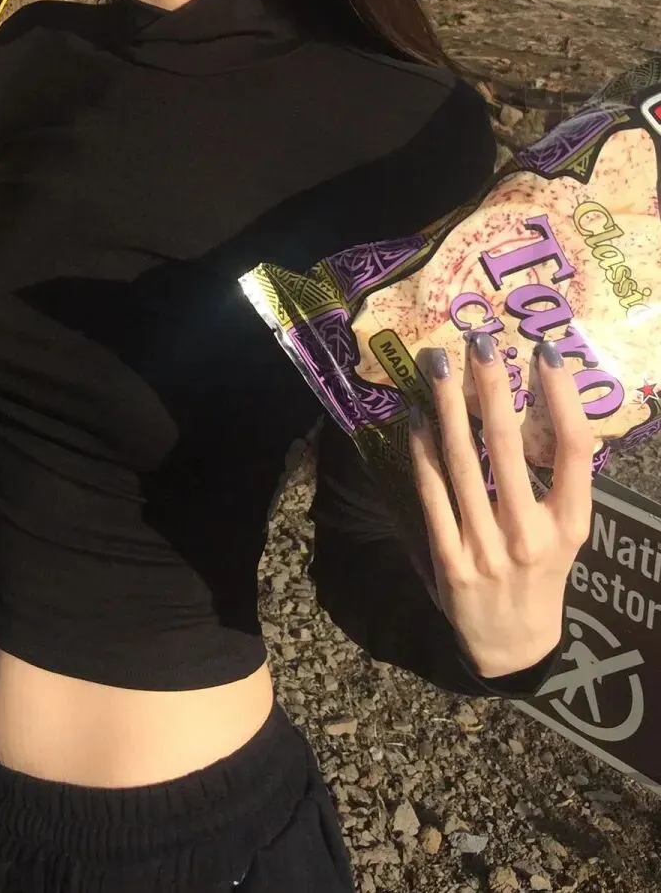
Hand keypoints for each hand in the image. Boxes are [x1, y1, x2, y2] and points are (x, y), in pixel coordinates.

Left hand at [408, 333, 593, 679]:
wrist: (513, 648)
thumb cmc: (542, 573)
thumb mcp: (566, 532)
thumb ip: (557, 480)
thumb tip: (543, 400)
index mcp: (570, 524)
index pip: (573, 450)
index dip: (561, 397)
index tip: (546, 352)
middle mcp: (531, 535)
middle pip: (510, 447)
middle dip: (492, 387)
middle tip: (479, 340)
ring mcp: (487, 550)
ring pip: (464, 463)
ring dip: (449, 407)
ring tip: (439, 365)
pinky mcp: (450, 563)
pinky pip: (433, 494)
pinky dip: (423, 452)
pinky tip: (416, 417)